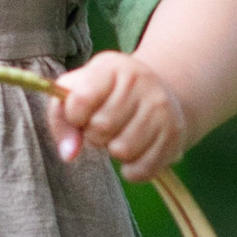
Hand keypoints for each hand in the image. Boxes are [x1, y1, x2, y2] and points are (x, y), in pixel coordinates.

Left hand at [48, 52, 188, 183]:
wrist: (159, 92)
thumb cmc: (107, 95)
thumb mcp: (79, 91)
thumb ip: (61, 118)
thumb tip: (69, 154)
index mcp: (112, 66)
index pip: (80, 100)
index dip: (74, 116)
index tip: (81, 113)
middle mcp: (141, 81)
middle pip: (101, 128)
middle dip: (94, 134)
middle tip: (103, 126)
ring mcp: (161, 107)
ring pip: (122, 151)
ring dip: (114, 151)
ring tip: (120, 135)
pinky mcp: (174, 134)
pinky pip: (142, 169)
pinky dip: (132, 169)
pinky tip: (134, 152)